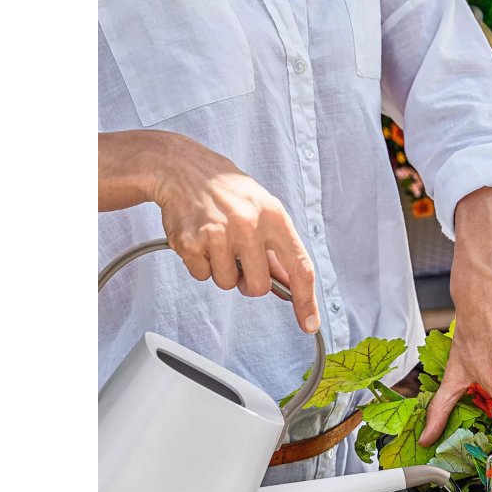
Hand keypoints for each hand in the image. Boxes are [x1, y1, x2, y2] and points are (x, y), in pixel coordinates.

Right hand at [98, 130, 319, 332]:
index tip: (309, 324)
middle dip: (248, 282)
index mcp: (274, 217)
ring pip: (227, 284)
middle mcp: (249, 225)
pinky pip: (201, 275)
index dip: (306, 301)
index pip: (299, 268)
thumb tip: (291, 286)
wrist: (182, 167)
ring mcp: (218, 233)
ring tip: (217, 240)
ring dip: (222, 270)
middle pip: (258, 287)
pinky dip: (200, 263)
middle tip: (240, 259)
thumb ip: (278, 249)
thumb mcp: (264, 210)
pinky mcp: (191, 242)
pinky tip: (200, 238)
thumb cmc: (227, 191)